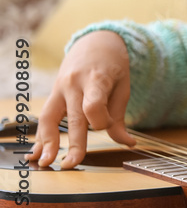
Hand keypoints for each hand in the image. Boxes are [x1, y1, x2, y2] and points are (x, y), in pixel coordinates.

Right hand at [27, 30, 134, 167]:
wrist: (95, 43)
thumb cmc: (113, 66)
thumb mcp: (123, 87)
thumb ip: (120, 117)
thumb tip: (128, 143)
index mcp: (97, 79)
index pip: (94, 104)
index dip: (100, 120)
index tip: (105, 125)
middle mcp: (75, 84)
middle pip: (74, 117)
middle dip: (73, 142)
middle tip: (72, 164)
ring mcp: (60, 88)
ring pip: (50, 117)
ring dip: (47, 142)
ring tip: (45, 162)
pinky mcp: (53, 94)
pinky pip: (44, 117)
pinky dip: (40, 135)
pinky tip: (37, 152)